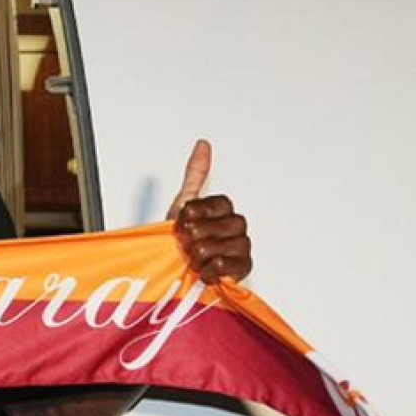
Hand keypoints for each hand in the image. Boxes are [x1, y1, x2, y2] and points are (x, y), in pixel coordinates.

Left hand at [168, 139, 251, 283]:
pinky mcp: (243, 269)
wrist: (173, 270)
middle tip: (186, 242)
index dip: (198, 212)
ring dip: (200, 254)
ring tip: (192, 257)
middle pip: (224, 225)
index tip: (184, 220)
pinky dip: (210, 270)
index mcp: (223, 210)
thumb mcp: (183, 203)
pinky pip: (229, 267)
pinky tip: (203, 269)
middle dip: (197, 235)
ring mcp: (242, 248)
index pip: (219, 203)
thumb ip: (195, 174)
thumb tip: (203, 144)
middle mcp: (236, 227)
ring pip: (224, 246)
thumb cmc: (178, 238)